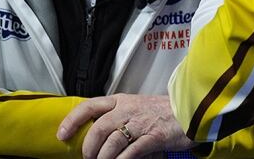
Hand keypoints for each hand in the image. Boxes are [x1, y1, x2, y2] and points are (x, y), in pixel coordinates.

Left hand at [57, 94, 195, 158]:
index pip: (90, 106)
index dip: (72, 120)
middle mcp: (128, 109)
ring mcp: (141, 123)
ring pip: (112, 142)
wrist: (191, 110)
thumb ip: (118, 117)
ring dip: (103, 157)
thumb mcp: (136, 107)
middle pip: (98, 127)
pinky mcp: (154, 137)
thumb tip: (97, 137)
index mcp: (121, 100)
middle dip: (89, 147)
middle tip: (88, 157)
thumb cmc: (162, 112)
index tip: (61, 134)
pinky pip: (131, 152)